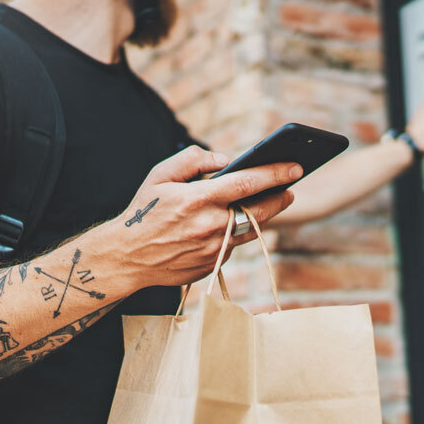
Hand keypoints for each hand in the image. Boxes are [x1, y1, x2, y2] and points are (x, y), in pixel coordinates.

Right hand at [114, 146, 299, 287]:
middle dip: (280, 197)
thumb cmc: (144, 211)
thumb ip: (193, 159)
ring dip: (264, 216)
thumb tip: (225, 160)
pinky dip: (237, 232)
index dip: (276, 173)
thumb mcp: (160, 175)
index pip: (248, 183)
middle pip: (259, 210)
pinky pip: (233, 244)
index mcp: (198, 199)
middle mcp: (210, 225)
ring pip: (250, 230)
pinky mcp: (212, 264)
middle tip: (290, 188)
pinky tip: (238, 222)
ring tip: (271, 202)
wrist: (127, 257)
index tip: (296, 167)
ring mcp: (213, 248)